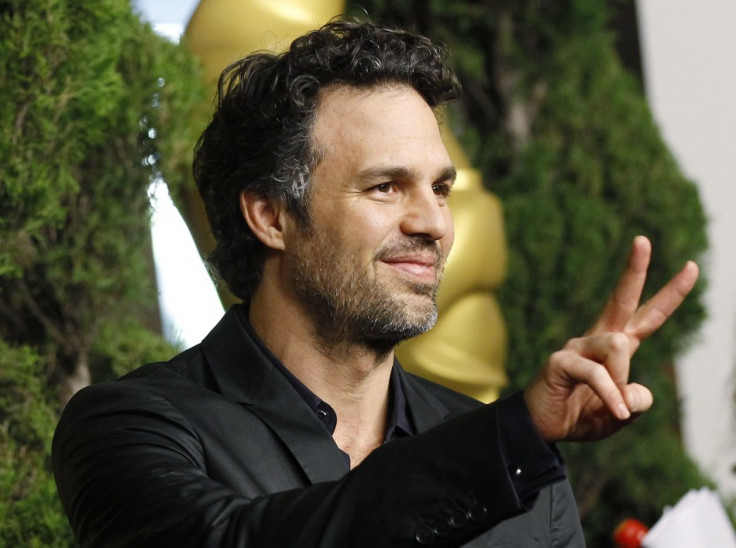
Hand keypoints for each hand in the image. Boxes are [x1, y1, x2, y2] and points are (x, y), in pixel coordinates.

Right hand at [523, 236, 698, 441]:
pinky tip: (614, 413)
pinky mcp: (561, 360)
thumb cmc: (579, 416)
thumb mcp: (621, 414)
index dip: (671, 294)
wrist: (542, 429)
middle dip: (634, 269)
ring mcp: (577, 347)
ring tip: (614, 409)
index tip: (692, 267)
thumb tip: (632, 390)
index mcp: (616, 349)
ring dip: (621, 382)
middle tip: (642, 240)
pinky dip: (610, 396)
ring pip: (617, 346)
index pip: (648, 316)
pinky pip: (597, 374)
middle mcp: (597, 340)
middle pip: (621, 299)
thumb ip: (635, 401)